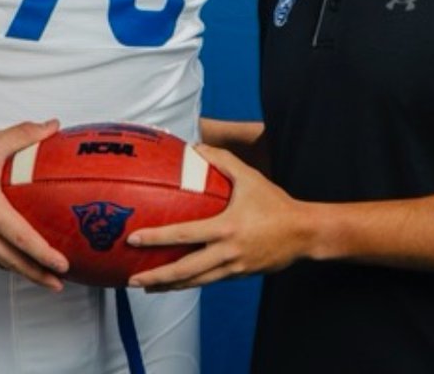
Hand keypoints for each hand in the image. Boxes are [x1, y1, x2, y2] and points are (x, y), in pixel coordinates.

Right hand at [0, 119, 68, 290]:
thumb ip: (25, 134)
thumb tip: (53, 125)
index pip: (21, 237)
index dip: (43, 254)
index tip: (62, 265)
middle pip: (11, 260)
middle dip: (37, 274)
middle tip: (59, 284)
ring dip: (20, 271)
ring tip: (41, 276)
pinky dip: (1, 260)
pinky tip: (12, 260)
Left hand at [126, 145, 307, 291]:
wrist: (303, 233)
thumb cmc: (275, 202)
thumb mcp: (249, 176)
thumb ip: (221, 160)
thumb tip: (195, 147)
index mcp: (225, 228)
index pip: (183, 235)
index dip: (156, 238)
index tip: (133, 238)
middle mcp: (226, 252)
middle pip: (183, 271)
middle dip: (155, 277)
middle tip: (131, 279)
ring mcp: (232, 268)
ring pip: (194, 282)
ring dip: (168, 286)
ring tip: (146, 287)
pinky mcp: (238, 275)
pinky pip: (208, 281)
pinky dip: (189, 283)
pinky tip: (176, 281)